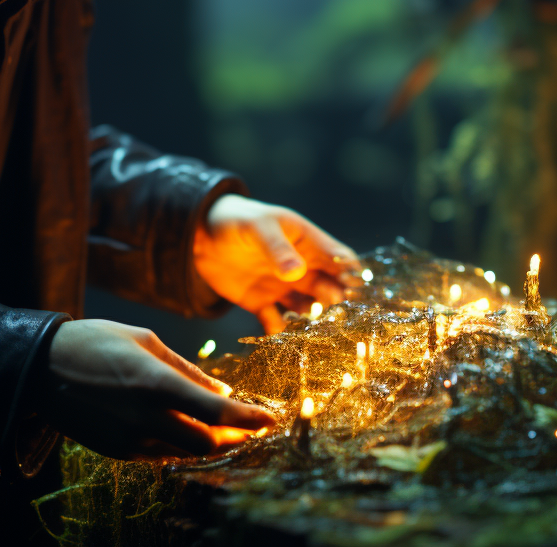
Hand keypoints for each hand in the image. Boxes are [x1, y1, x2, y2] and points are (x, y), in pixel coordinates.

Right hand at [43, 319, 274, 459]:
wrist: (40, 368)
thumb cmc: (96, 342)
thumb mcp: (146, 341)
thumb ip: (187, 370)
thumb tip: (222, 392)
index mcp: (155, 383)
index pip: (215, 412)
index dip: (248, 420)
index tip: (269, 419)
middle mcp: (145, 418)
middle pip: (207, 442)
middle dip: (234, 437)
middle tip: (250, 427)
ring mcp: (129, 439)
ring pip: (185, 452)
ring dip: (209, 443)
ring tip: (224, 428)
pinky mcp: (116, 451)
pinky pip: (161, 454)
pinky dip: (181, 444)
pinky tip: (186, 428)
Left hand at [193, 194, 359, 333]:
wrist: (199, 235)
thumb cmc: (236, 219)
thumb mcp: (257, 226)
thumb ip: (276, 247)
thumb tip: (297, 272)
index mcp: (308, 243)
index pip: (340, 259)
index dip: (352, 274)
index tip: (357, 291)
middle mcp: (302, 267)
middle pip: (330, 288)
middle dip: (336, 303)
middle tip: (335, 315)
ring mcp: (283, 287)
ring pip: (307, 308)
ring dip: (311, 320)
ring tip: (312, 332)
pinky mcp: (262, 303)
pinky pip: (277, 322)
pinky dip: (280, 331)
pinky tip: (279, 336)